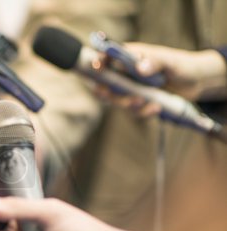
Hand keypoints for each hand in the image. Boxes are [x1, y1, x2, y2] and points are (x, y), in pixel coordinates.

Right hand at [95, 43, 226, 116]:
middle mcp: (125, 73)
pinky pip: (133, 111)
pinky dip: (143, 112)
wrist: (195, 83)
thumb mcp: (169, 61)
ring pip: (117, 100)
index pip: (107, 58)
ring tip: (144, 103)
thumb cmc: (181, 65)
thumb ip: (154, 61)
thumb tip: (140, 68)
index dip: (98, 62)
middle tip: (107, 93)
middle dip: (106, 92)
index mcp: (129, 56)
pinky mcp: (139, 102)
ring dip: (127, 104)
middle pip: (105, 83)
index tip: (97, 67)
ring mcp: (131, 89)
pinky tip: (155, 108)